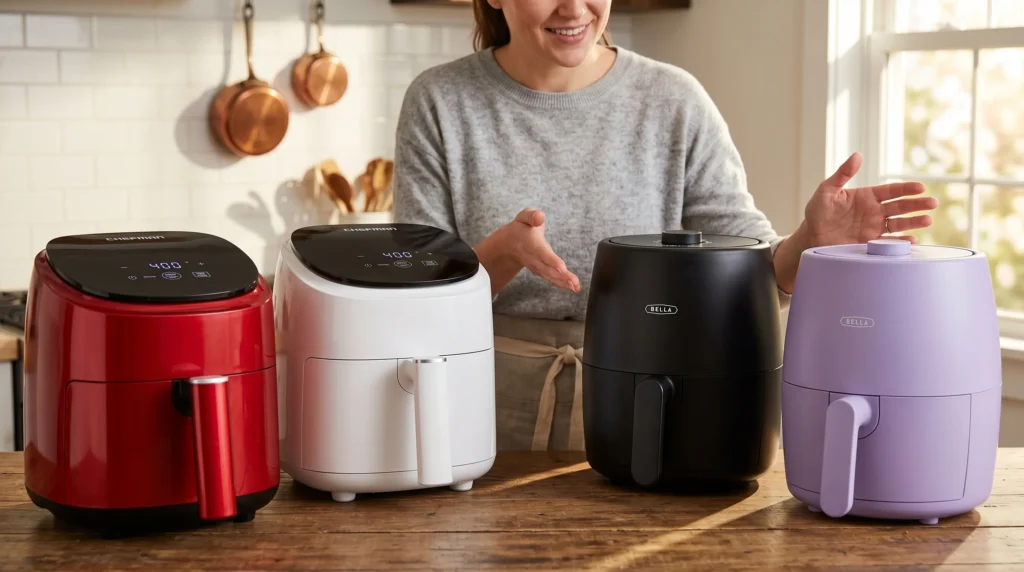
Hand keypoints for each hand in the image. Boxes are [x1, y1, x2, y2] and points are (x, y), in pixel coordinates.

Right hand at [502, 208, 579, 291]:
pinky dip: (562, 284)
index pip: (542, 253)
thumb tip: (540, 217)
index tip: (562, 268)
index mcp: (532, 243)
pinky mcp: (540, 271)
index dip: (552, 261)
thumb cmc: (521, 227)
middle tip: (574, 283)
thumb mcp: (524, 216)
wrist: (509, 243)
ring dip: (564, 283)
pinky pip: (551, 279)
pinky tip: (573, 288)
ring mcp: (536, 266)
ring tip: (576, 287)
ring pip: (550, 276)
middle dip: (561, 276)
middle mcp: (533, 258)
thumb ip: (532, 216)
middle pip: (548, 268)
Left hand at [803, 152, 936, 245]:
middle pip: (900, 206)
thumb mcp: (827, 190)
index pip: (891, 190)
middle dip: (917, 204)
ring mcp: (874, 227)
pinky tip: (912, 240)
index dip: (906, 189)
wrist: (811, 236)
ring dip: (914, 222)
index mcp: (867, 196)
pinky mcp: (870, 243)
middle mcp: (874, 211)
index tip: (920, 187)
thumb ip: (842, 174)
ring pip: (899, 223)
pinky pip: (889, 243)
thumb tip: (857, 155)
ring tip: (927, 220)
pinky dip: (900, 242)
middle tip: (932, 203)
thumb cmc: (818, 211)